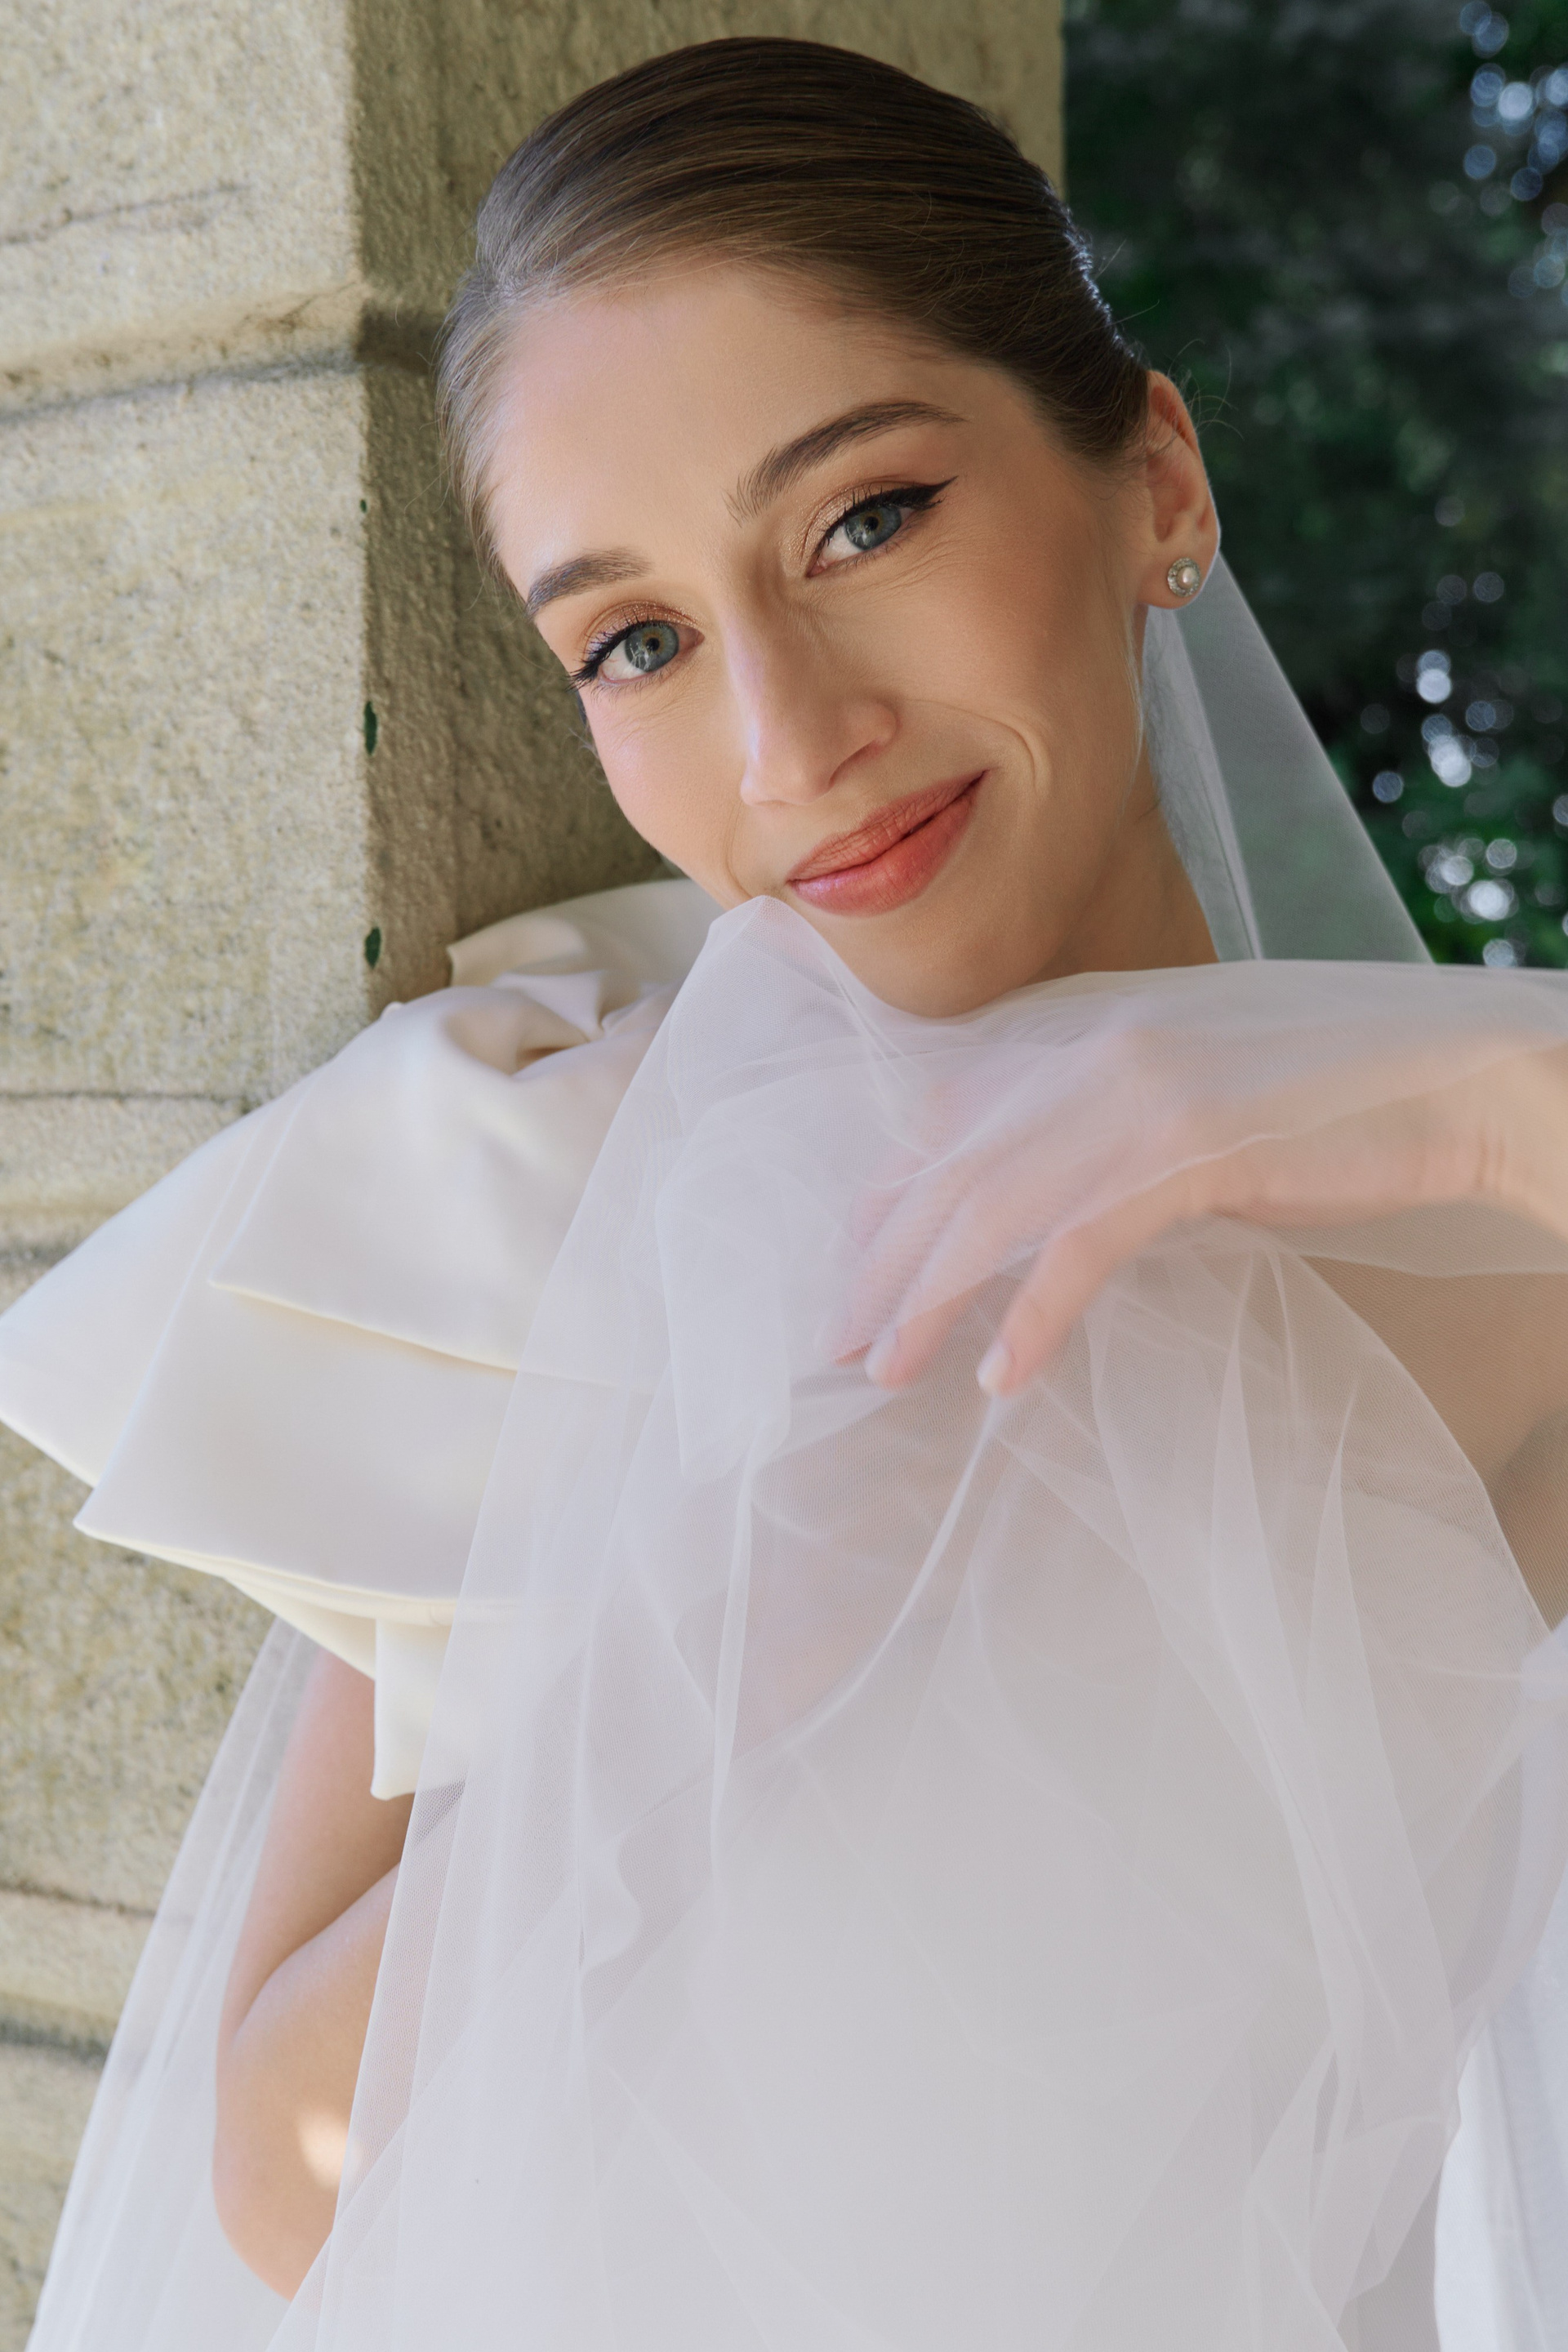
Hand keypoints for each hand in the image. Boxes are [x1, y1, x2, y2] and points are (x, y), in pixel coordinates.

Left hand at [855, 1037, 1567, 1398]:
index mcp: (1094, 1032)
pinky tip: (1001, 1378)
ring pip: (992, 1206)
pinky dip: (1031, 1317)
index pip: (950, 1113)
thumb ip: (1113, 1128)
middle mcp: (1100, 1050)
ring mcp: (1144, 1094)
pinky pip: (1080, 1245)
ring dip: (928, 1299)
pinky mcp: (1194, 1149)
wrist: (1461, 1082)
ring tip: (886, 1372)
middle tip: (839, 1340)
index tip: (854, 1266)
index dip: (888, 1194)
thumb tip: (1052, 1200)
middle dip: (883, 1260)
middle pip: (951, 1166)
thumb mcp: (1196, 1095)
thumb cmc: (1338, 1101)